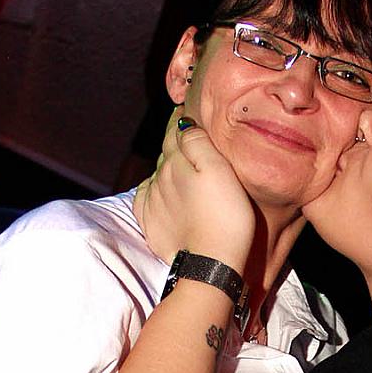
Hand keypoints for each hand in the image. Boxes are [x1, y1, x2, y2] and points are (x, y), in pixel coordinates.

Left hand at [143, 108, 255, 269]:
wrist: (211, 264)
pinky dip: (153, 190)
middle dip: (174, 140)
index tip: (184, 108)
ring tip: (179, 165)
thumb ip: (198, 141)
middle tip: (184, 132)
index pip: (175, 130)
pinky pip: (146, 197)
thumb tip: (183, 122)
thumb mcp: (219, 170)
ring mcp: (152, 201)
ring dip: (166, 166)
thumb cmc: (225, 216)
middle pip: (166, 151)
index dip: (181, 118)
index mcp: (177, 160)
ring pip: (157, 174)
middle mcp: (159, 177)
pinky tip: (161, 192)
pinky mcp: (150, 222)